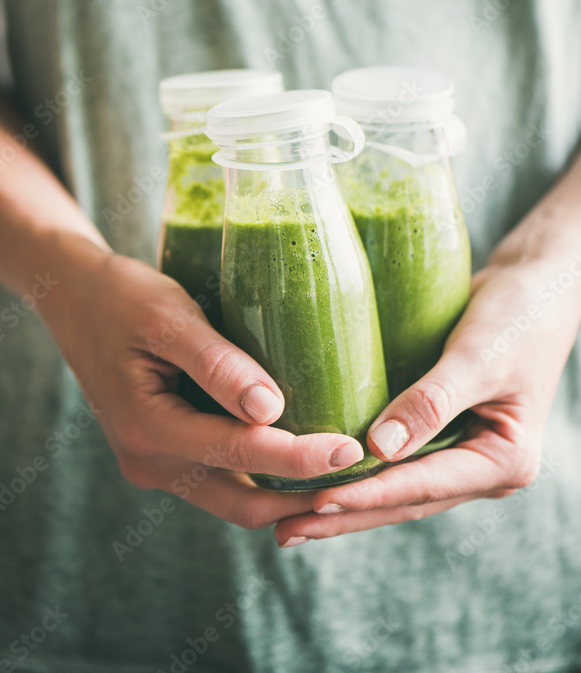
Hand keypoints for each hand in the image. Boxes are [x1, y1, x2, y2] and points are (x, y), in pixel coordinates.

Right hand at [40, 233, 365, 528]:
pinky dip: (260, 475)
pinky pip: (219, 477)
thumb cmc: (123, 298)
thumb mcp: (170, 318)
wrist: (74, 298)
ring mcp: (154, 463)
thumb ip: (217, 365)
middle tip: (360, 477)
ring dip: (284, 493)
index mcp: (147, 428)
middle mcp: (148, 461)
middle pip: (240, 501)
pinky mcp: (165, 454)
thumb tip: (272, 411)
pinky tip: (299, 457)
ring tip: (341, 477)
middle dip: (301, 494)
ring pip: (232, 497)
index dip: (299, 456)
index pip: (238, 453)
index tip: (351, 449)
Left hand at [273, 250, 580, 546]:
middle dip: (344, 515)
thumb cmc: (515, 316)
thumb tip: (380, 449)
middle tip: (286, 532)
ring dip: (345, 503)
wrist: (533, 287)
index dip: (368, 495)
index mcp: (504, 461)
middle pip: (404, 500)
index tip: (317, 502)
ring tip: (289, 520)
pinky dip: (357, 470)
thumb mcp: (478, 356)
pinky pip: (394, 460)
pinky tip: (316, 476)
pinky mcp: (439, 433)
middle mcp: (481, 468)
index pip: (424, 486)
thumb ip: (432, 401)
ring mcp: (460, 453)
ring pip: (395, 487)